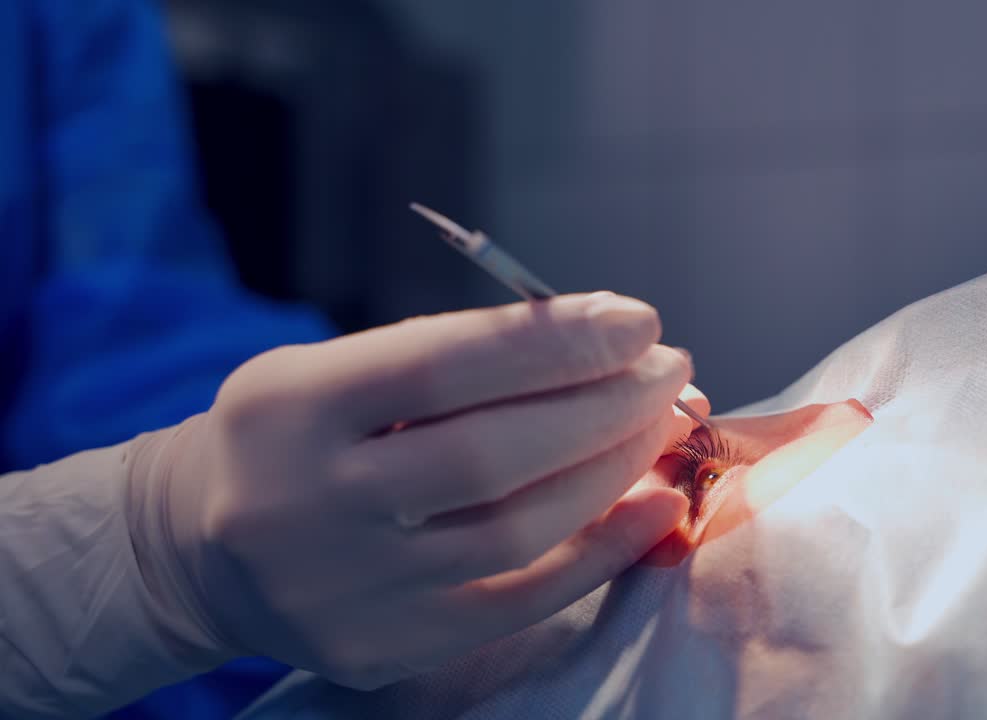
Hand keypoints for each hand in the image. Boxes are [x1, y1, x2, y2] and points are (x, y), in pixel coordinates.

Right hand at [125, 292, 702, 688]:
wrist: (201, 548)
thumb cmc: (298, 435)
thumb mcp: (336, 368)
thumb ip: (454, 359)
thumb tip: (608, 351)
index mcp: (289, 406)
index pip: (443, 363)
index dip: (555, 340)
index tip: (636, 321)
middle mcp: (308, 502)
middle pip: (490, 453)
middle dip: (603, 405)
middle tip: (668, 371)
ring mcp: (346, 589)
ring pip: (516, 529)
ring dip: (613, 470)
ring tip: (659, 425)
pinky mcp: (383, 648)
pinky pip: (521, 602)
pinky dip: (603, 552)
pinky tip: (654, 505)